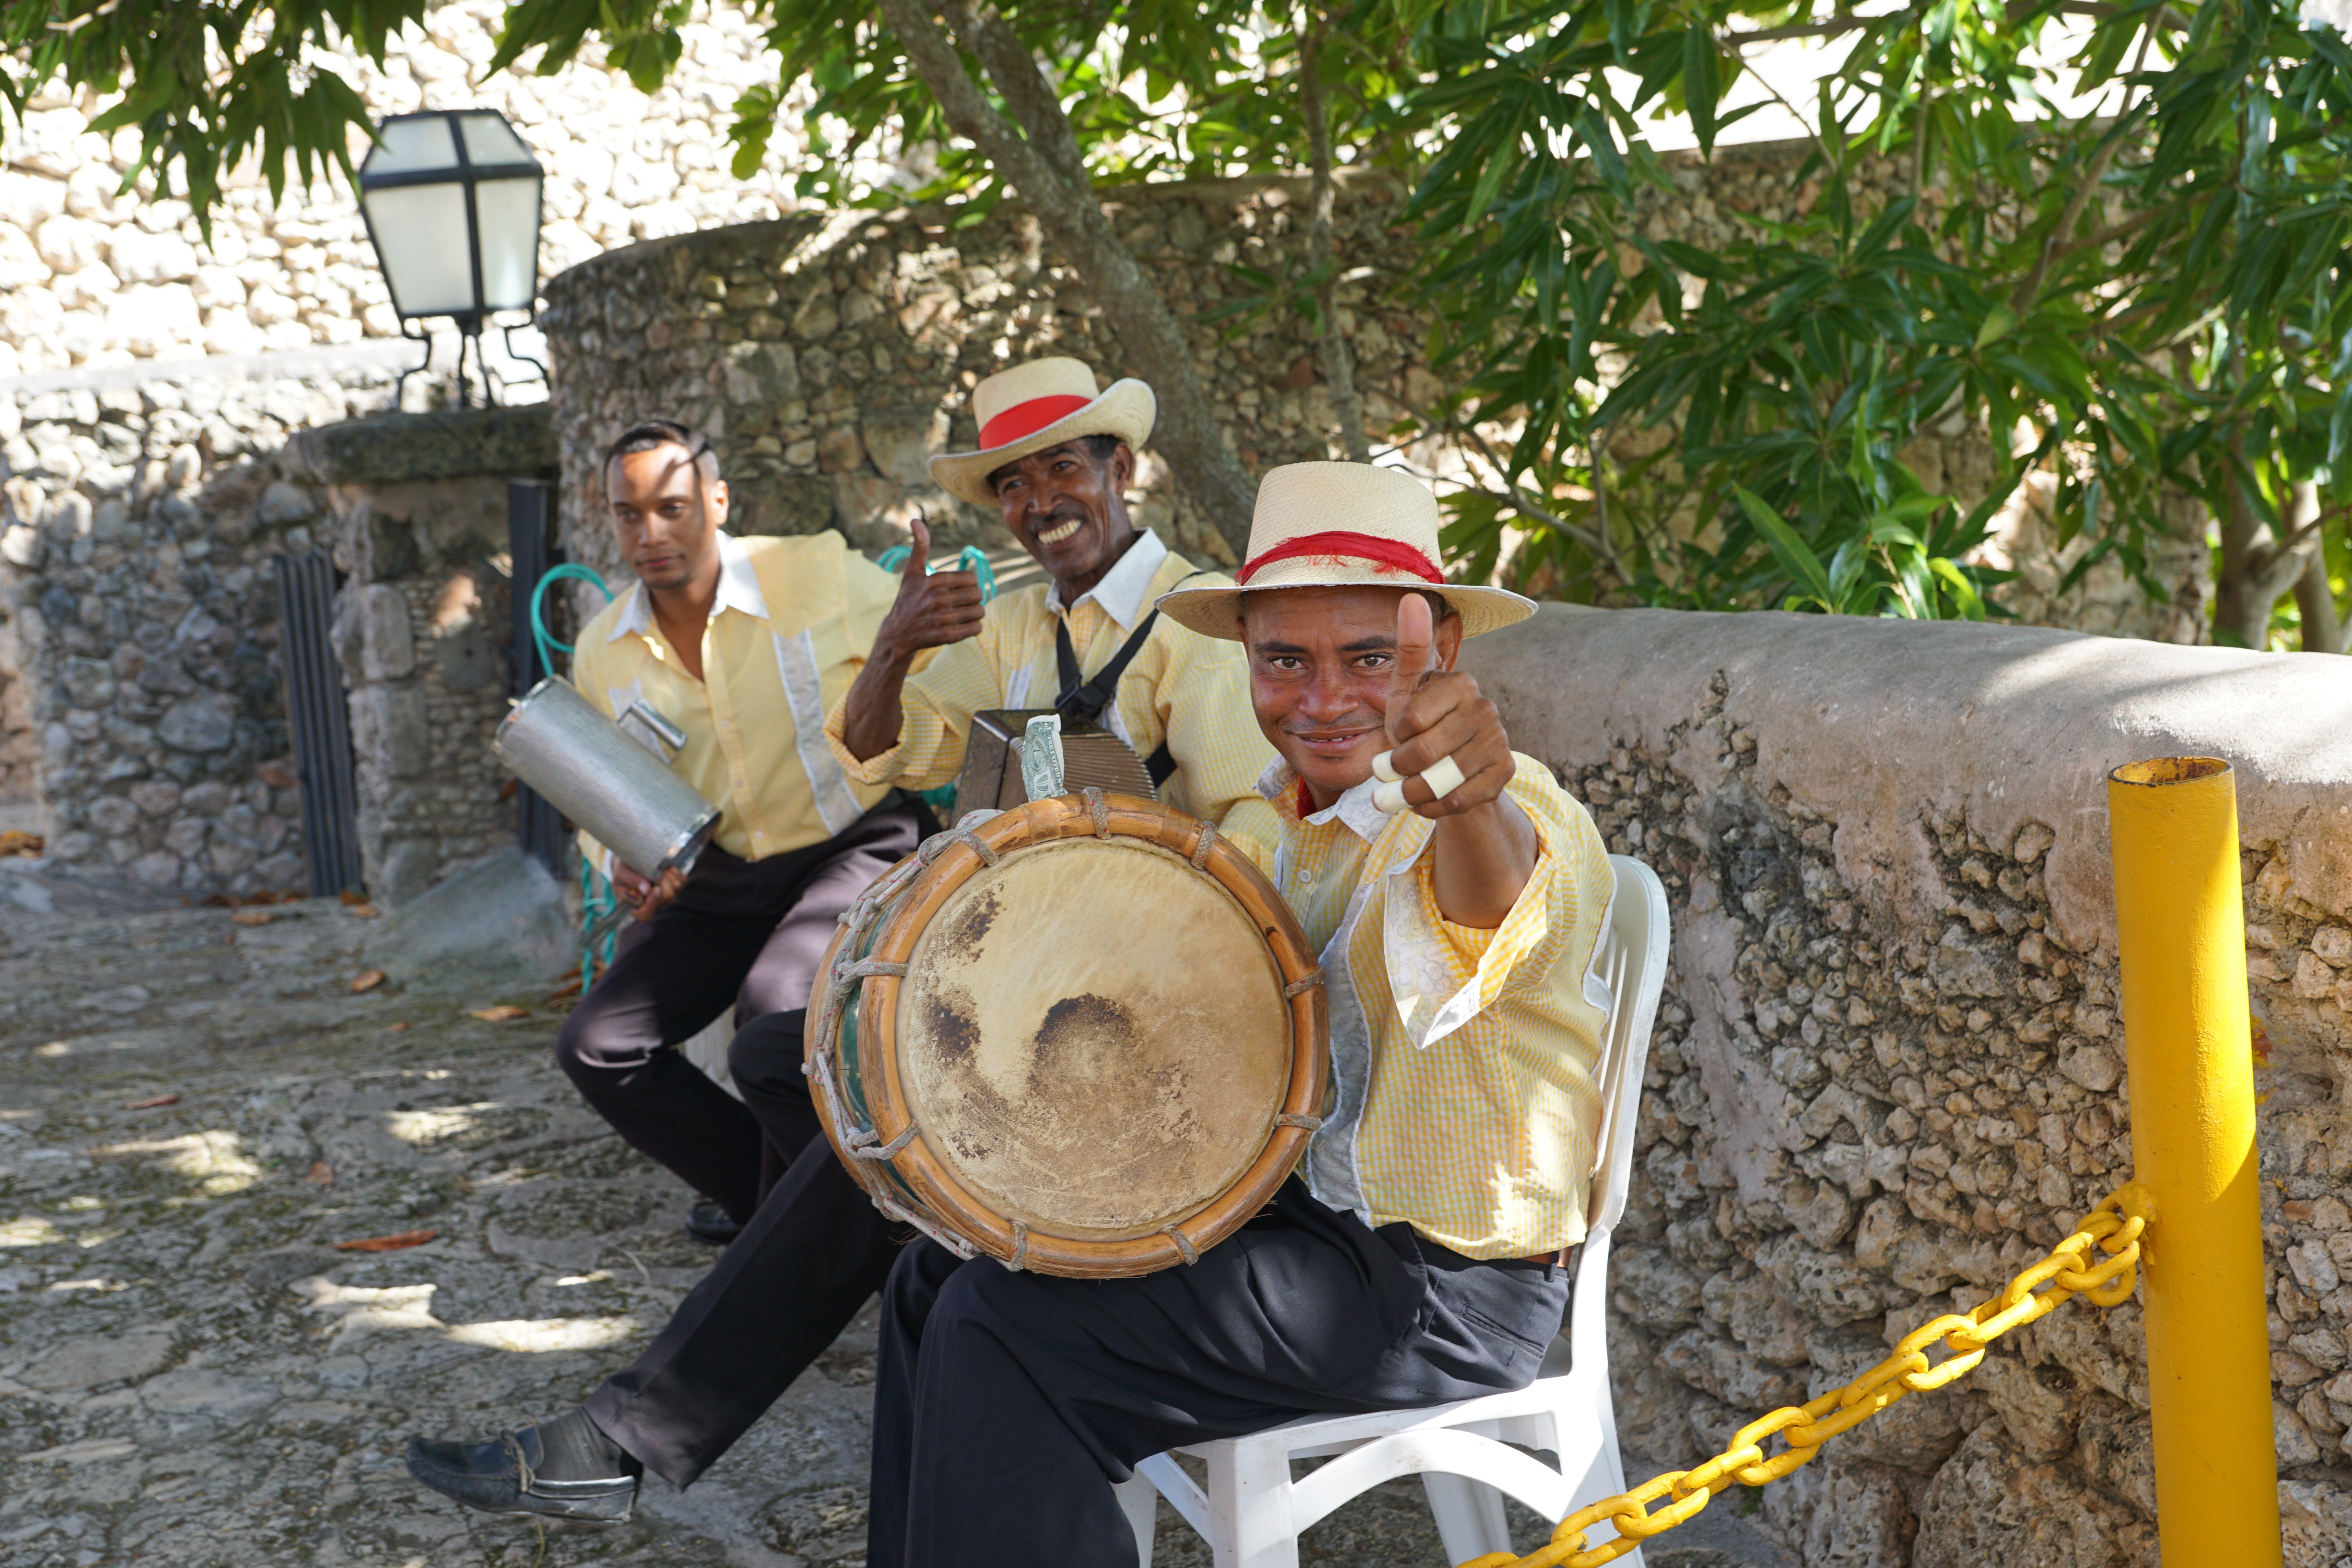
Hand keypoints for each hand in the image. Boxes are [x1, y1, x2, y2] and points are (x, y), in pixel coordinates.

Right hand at [612, 861, 685, 921]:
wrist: (634, 862)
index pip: (645, 915)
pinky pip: (681, 880)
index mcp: (635, 907)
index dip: (651, 904)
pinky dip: (673, 870)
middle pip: (665, 898)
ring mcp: (666, 898)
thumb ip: (631, 880)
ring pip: (675, 888)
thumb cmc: (625, 870)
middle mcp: (653, 905)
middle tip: (652, 868)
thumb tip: (646, 891)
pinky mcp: (676, 888)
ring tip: (655, 866)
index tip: (655, 889)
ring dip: (666, 873)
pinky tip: (663, 867)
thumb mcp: (621, 873)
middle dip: (661, 880)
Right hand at [874, 517, 984, 660]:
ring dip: (974, 613)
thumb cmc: (908, 599)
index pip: (972, 578)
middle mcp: (939, 599)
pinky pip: (976, 628)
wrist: (898, 633)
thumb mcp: (912, 572)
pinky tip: (962, 625)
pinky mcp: (947, 636)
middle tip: (962, 602)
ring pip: (980, 611)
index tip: (958, 588)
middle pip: (978, 594)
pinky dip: (973, 627)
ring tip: (962, 613)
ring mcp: (943, 618)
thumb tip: (916, 520)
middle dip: (973, 598)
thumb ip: (919, 546)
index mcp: (935, 581)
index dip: (968, 583)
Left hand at [1380, 594, 1514, 818]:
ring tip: (1406, 788)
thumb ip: (1408, 648)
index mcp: (1459, 682)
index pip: (1410, 720)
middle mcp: (1485, 707)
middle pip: (1423, 752)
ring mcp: (1499, 740)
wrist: (1446, 767)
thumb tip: (1411, 596)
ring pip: (1441, 779)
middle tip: (1393, 770)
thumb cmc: (1419, 724)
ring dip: (1413, 792)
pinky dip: (1434, 806)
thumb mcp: (1405, 690)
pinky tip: (1428, 800)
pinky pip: (1459, 800)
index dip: (1395, 734)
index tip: (1399, 732)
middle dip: (1399, 768)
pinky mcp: (1505, 771)